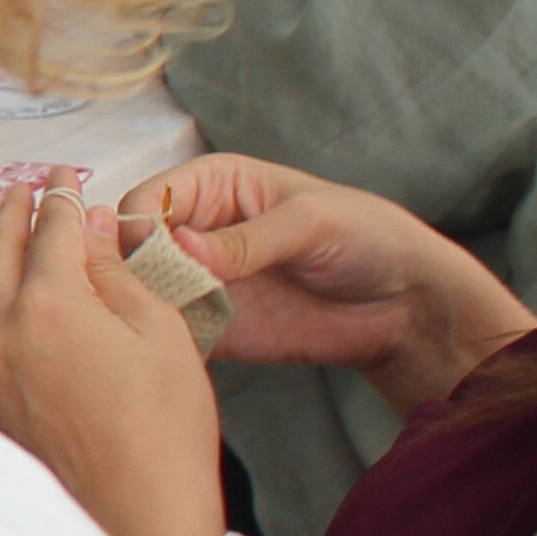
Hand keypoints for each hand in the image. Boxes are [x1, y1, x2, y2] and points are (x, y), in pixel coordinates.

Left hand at [0, 182, 229, 535]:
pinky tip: (11, 312)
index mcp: (46, 303)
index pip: (52, 229)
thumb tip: (89, 227)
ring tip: (19, 244)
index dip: (62, 196)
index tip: (66, 174)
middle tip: (26, 188)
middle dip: (14, 215)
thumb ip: (114, 271)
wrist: (136, 515)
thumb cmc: (162, 425)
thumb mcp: (156, 330)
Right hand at [114, 153, 529, 401]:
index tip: (148, 259)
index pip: (146, 201)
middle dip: (131, 272)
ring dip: (141, 309)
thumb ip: (246, 239)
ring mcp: (199, 281)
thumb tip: (181, 248)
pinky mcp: (210, 326)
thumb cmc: (365, 237)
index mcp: (212, 187)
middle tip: (152, 299)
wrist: (405, 305)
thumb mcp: (310, 224)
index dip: (137, 228)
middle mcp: (194, 231)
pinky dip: (161, 340)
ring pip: (140, 292)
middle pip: (131, 248)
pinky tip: (173, 349)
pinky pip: (167, 332)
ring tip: (164, 326)